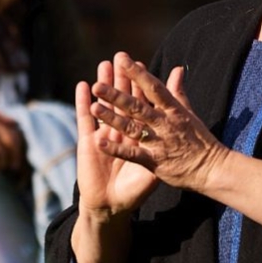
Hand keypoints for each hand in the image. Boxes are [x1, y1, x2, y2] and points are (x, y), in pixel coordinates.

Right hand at [74, 59, 160, 220]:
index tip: (141, 65)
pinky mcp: (88, 142)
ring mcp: (103, 134)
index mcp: (138, 135)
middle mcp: (121, 131)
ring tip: (103, 65)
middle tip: (120, 56)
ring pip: (104, 105)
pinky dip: (83, 103)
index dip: (141, 86)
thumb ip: (165, 144)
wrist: (112, 206)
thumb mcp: (156, 165)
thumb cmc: (135, 190)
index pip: (141, 105)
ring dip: (103, 86)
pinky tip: (82, 86)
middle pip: (122, 100)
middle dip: (121, 79)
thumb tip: (179, 126)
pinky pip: (85, 119)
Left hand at [88, 52, 228, 191]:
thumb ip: (178, 92)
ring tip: (94, 108)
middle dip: (117, 95)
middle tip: (98, 85)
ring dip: (112, 118)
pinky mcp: (154, 162)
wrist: (212, 169)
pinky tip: (99, 142)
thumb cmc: (200, 140)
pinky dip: (116, 149)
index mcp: (173, 110)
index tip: (123, 60)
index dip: (138, 73)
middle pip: (137, 107)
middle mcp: (164, 124)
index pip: (153, 87)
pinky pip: (132, 154)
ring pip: (132, 128)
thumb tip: (177, 69)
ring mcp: (159, 142)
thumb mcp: (189, 113)